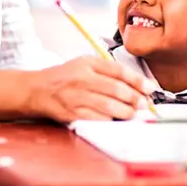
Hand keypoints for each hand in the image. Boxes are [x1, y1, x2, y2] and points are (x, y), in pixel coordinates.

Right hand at [25, 56, 156, 122]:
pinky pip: (97, 119)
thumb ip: (109, 71)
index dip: (138, 81)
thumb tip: (136, 84)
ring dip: (127, 112)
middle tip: (145, 104)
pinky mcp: (72, 113)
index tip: (150, 88)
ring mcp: (77, 97)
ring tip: (135, 114)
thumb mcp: (85, 64)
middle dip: (135, 99)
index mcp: (89, 63)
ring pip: (109, 106)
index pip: (119, 71)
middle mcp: (82, 79)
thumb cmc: (64, 77)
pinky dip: (111, 122)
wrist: (36, 90)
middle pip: (116, 89)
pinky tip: (117, 121)